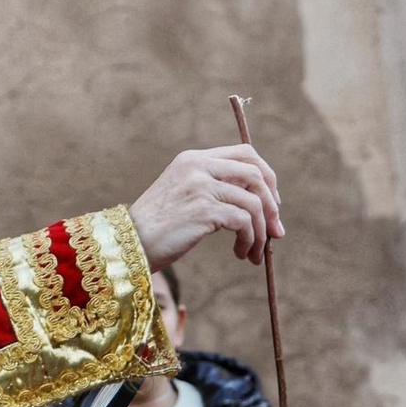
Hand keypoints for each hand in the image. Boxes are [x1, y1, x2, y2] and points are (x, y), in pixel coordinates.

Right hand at [129, 142, 281, 268]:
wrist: (130, 243)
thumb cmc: (159, 227)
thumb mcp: (185, 195)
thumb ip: (214, 188)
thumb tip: (261, 202)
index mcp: (193, 158)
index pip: (245, 153)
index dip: (266, 176)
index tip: (272, 202)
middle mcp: (198, 166)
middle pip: (256, 173)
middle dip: (272, 204)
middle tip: (275, 231)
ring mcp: (201, 186)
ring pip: (253, 202)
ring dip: (262, 232)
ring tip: (254, 252)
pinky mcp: (204, 210)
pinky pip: (244, 222)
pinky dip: (250, 240)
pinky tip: (241, 253)